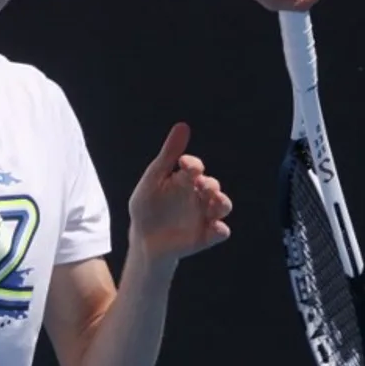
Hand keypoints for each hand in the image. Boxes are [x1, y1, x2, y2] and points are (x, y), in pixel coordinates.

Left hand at [127, 123, 232, 263]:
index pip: (195, 168)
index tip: (184, 163)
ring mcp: (203, 216)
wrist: (142, 239)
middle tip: (202, 184)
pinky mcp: (204, 236)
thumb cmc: (147, 206)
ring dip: (222, 202)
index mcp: (185, 181)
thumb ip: (167, 155)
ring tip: (215, 200)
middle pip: (212, 186)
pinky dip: (220, 229)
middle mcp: (199, 196)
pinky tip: (215, 227)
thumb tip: (183, 126)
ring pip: (222, 206)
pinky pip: (219, 232)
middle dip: (210, 184)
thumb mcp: (154, 179)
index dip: (192, 164)